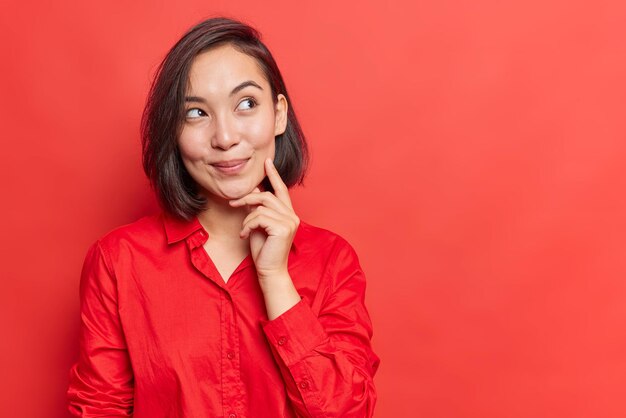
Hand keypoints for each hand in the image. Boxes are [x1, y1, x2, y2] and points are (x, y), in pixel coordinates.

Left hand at [229, 158, 299, 280]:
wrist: (269, 271)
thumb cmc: (264, 251)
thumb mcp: (259, 226)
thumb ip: (259, 210)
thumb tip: (255, 193)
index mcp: (288, 214)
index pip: (281, 190)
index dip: (274, 175)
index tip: (267, 161)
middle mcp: (292, 216)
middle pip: (267, 195)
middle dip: (247, 199)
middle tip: (233, 204)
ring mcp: (290, 221)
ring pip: (261, 207)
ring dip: (247, 218)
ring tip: (243, 230)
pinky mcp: (283, 228)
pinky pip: (259, 217)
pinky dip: (247, 225)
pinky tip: (244, 235)